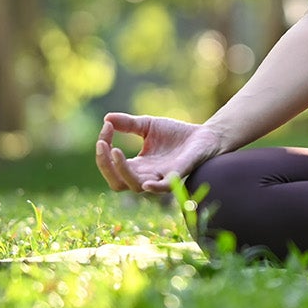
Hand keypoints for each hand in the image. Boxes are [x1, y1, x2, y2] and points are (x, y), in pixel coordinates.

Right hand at [96, 113, 221, 193]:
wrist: (205, 134)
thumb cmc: (176, 134)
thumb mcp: (148, 125)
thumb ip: (128, 124)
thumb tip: (106, 119)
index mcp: (137, 166)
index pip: (111, 165)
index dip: (104, 149)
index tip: (106, 127)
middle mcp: (146, 176)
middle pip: (116, 182)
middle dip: (105, 164)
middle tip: (103, 143)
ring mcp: (161, 177)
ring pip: (134, 186)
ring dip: (121, 170)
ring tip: (116, 151)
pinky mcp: (178, 175)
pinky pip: (165, 188)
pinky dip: (155, 188)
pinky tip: (146, 183)